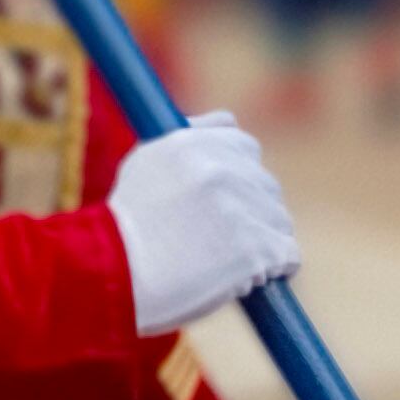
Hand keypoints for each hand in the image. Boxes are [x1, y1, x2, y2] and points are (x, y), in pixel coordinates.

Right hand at [106, 112, 299, 336]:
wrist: (110, 279)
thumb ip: (190, 138)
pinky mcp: (255, 249)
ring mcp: (240, 209)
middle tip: (217, 241)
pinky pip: (288, 255)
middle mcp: (219, 169)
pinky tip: (248, 278)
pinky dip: (274, 268)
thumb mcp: (145, 164)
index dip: (239, 178)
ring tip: (223, 263)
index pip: (246, 146)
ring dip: (262, 243)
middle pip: (266, 187)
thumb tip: (229, 120)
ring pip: (279, 221)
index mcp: (191, 145)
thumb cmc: (124, 230)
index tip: (224, 203)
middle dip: (250, 213)